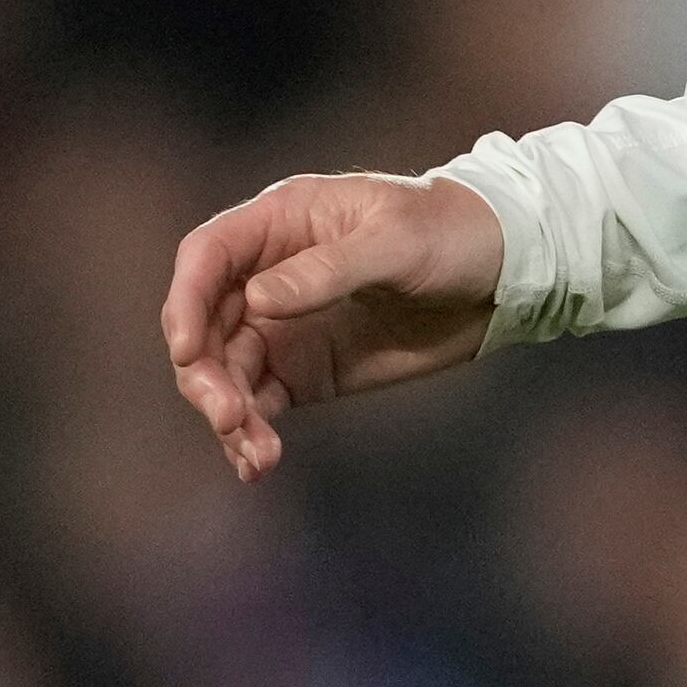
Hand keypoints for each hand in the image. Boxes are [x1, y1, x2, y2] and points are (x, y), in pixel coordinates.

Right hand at [161, 172, 505, 481]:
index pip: (207, 258)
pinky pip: (259, 403)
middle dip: (205, 374)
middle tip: (231, 417)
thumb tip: (256, 301)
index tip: (188, 351)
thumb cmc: (452, 232)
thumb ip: (328, 271)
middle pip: (205, 324)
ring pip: (225, 372)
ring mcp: (283, 325)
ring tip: (259, 454)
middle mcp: (268, 274)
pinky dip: (250, 434)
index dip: (185, 302)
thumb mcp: (396, 242)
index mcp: (281, 222)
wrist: (501, 274)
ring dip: (228, 414)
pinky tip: (258, 464)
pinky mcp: (304, 369)